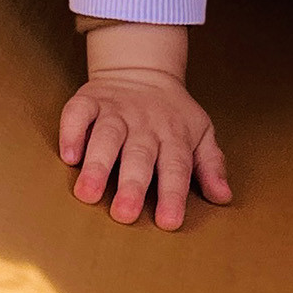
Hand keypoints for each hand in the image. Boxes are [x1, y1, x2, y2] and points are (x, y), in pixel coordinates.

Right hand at [58, 22, 230, 229]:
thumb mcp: (201, 134)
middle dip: (132, 184)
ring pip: (106, 136)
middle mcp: (145, 124)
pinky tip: (69, 156)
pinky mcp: (89, 100)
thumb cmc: (173, 114)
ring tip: (88, 194)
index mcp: (174, 135)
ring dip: (98, 164)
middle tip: (124, 214)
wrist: (143, 69)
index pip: (176, 167)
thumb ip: (211, 165)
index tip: (169, 222)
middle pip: (139, 155)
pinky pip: (78, 113)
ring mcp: (115, 111)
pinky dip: (72, 132)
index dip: (173, 194)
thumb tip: (223, 196)